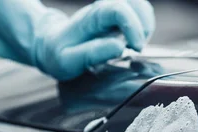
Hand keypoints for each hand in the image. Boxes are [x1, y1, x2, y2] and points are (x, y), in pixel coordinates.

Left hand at [0, 0, 155, 80]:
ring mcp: (112, 11)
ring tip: (135, 46)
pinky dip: (143, 27)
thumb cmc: (59, 54)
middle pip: (135, 3)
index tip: (135, 48)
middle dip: (143, 26)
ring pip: (140, 6)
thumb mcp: (68, 60)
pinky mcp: (118, 17)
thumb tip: (119, 48)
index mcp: (92, 17)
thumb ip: (92, 53)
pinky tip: (133, 42)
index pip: (119, 9)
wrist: (51, 45)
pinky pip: (139, 14)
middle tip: (135, 49)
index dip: (133, 26)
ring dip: (145, 26)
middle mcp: (104, 8)